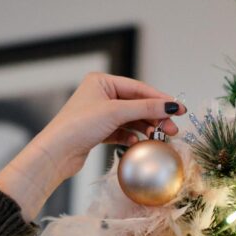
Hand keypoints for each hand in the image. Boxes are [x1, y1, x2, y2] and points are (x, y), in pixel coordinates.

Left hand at [0, 73, 186, 221]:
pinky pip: (122, 131)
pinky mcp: (99, 131)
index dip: (160, 99)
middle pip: (137, 105)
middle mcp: (101, 95)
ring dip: (146, 128)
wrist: (56, 153)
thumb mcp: (116, 112)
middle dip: (155, 117)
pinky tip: (137, 142)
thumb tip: (171, 105)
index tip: (179, 109)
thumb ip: (145, 108)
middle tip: (172, 129)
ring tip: (160, 137)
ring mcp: (100, 114)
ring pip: (131, 119)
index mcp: (102, 82)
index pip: (139, 89)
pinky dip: (131, 137)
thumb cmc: (79, 126)